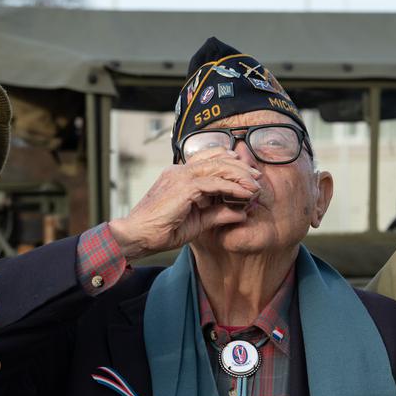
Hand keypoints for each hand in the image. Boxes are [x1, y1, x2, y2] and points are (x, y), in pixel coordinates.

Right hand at [108, 148, 260, 259]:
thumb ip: (218, 214)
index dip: (229, 162)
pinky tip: (245, 194)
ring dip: (240, 175)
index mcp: (179, 176)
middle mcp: (180, 171)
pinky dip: (232, 188)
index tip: (247, 171)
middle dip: (240, 167)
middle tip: (257, 176)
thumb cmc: (161, 231)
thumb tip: (242, 213)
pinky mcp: (184, 187)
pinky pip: (215, 183)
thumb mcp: (197, 222)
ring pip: (218, 168)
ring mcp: (181, 176)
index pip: (208, 159)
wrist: (137, 236)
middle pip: (216, 159)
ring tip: (255, 185)